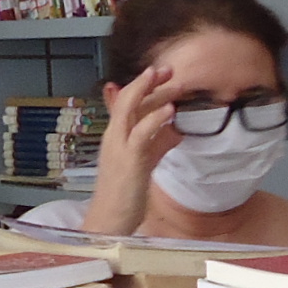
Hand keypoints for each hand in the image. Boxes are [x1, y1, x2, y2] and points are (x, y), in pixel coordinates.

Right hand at [83, 65, 178, 232]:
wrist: (110, 218)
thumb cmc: (127, 191)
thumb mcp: (145, 160)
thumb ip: (158, 142)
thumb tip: (176, 129)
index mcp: (116, 135)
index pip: (125, 102)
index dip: (142, 86)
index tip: (160, 72)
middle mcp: (114, 136)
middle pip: (128, 100)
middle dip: (148, 83)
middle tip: (169, 69)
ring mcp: (119, 147)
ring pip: (131, 110)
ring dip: (152, 93)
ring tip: (172, 81)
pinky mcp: (129, 160)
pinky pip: (142, 134)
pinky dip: (155, 119)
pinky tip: (170, 110)